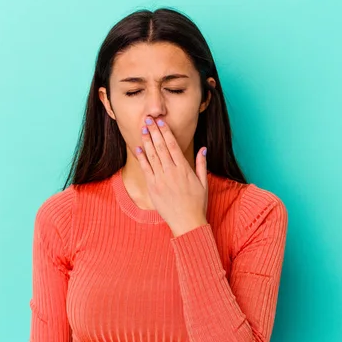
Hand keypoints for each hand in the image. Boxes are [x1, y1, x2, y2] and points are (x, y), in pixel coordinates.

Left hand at [135, 115, 208, 236]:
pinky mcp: (153, 187)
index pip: (173, 145)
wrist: (187, 222)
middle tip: (148, 119)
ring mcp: (161, 179)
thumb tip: (203, 149)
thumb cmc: (197, 203)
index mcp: (184, 169)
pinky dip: (142, 158)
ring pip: (152, 155)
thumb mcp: (203, 183)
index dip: (166, 132)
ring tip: (143, 128)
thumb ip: (201, 164)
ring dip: (147, 141)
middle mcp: (171, 172)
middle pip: (161, 147)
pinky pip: (146, 169)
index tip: (161, 121)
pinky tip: (138, 148)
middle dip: (154, 131)